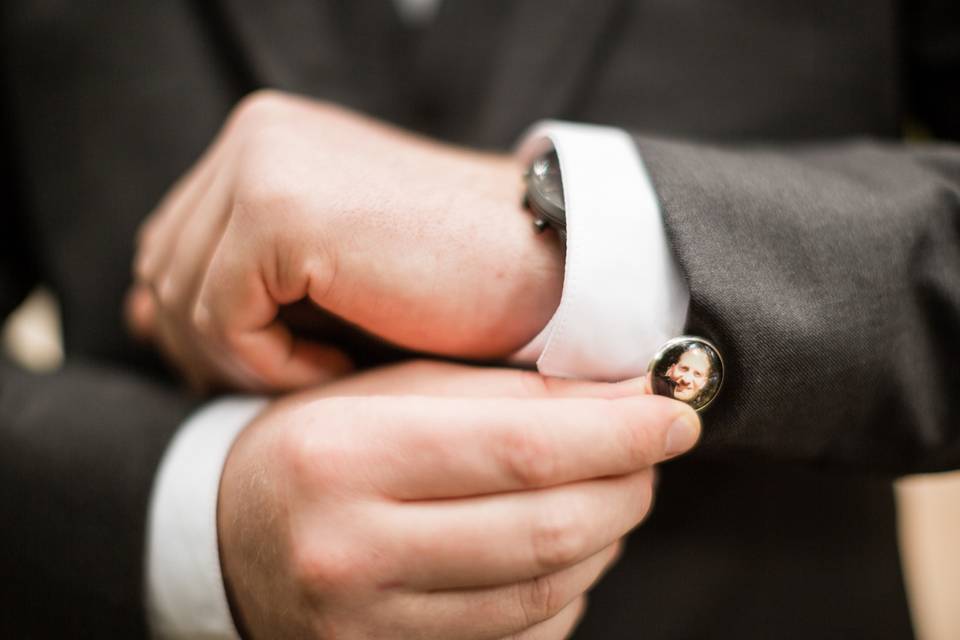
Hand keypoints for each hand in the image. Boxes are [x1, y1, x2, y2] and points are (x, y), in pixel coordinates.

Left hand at [127, 90, 562, 390]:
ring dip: (246, 360)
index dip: (197, 326)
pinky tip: (339, 363)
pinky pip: (223, 315)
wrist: (549, 268)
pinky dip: (271, 363)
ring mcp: (264, 163)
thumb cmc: (451, 287)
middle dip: (213, 350)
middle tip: (293, 383)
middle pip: (163, 271)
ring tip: (325, 371)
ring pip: (181, 297)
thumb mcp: (324, 289)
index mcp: (267, 143)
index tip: (260, 373)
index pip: (172, 244)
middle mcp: (256, 136)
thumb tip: (136, 319)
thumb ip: (232, 290)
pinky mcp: (280, 208)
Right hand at [218, 361, 700, 638]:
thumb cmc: (317, 444)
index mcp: (344, 457)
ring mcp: (369, 628)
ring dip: (606, 535)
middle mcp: (351, 552)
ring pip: (546, 588)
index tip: (676, 411)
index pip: (519, 447)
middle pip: (546, 528)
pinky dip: (569, 587)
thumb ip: (498, 391)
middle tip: (654, 448)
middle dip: (627, 484)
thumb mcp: (386, 393)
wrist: (229, 539)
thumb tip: (617, 393)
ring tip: (613, 489)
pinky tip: (563, 545)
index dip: (616, 431)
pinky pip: (524, 635)